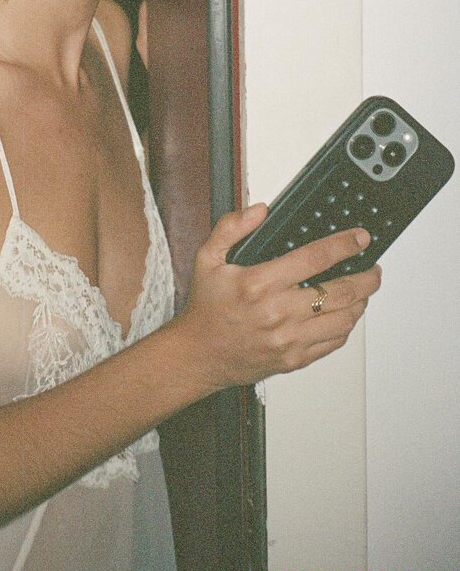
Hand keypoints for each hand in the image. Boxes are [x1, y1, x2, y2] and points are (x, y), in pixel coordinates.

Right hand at [179, 204, 381, 388]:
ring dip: (361, 302)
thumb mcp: (206, 258)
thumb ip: (231, 228)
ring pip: (344, 319)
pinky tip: (345, 314)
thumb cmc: (205, 308)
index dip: (343, 245)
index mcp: (260, 284)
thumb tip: (259, 211)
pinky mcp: (294, 359)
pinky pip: (334, 342)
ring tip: (362, 291)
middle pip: (340, 291)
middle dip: (366, 277)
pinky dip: (346, 326)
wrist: (198, 354)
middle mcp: (278, 313)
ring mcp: (289, 339)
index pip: (315, 258)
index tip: (360, 238)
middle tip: (372, 267)